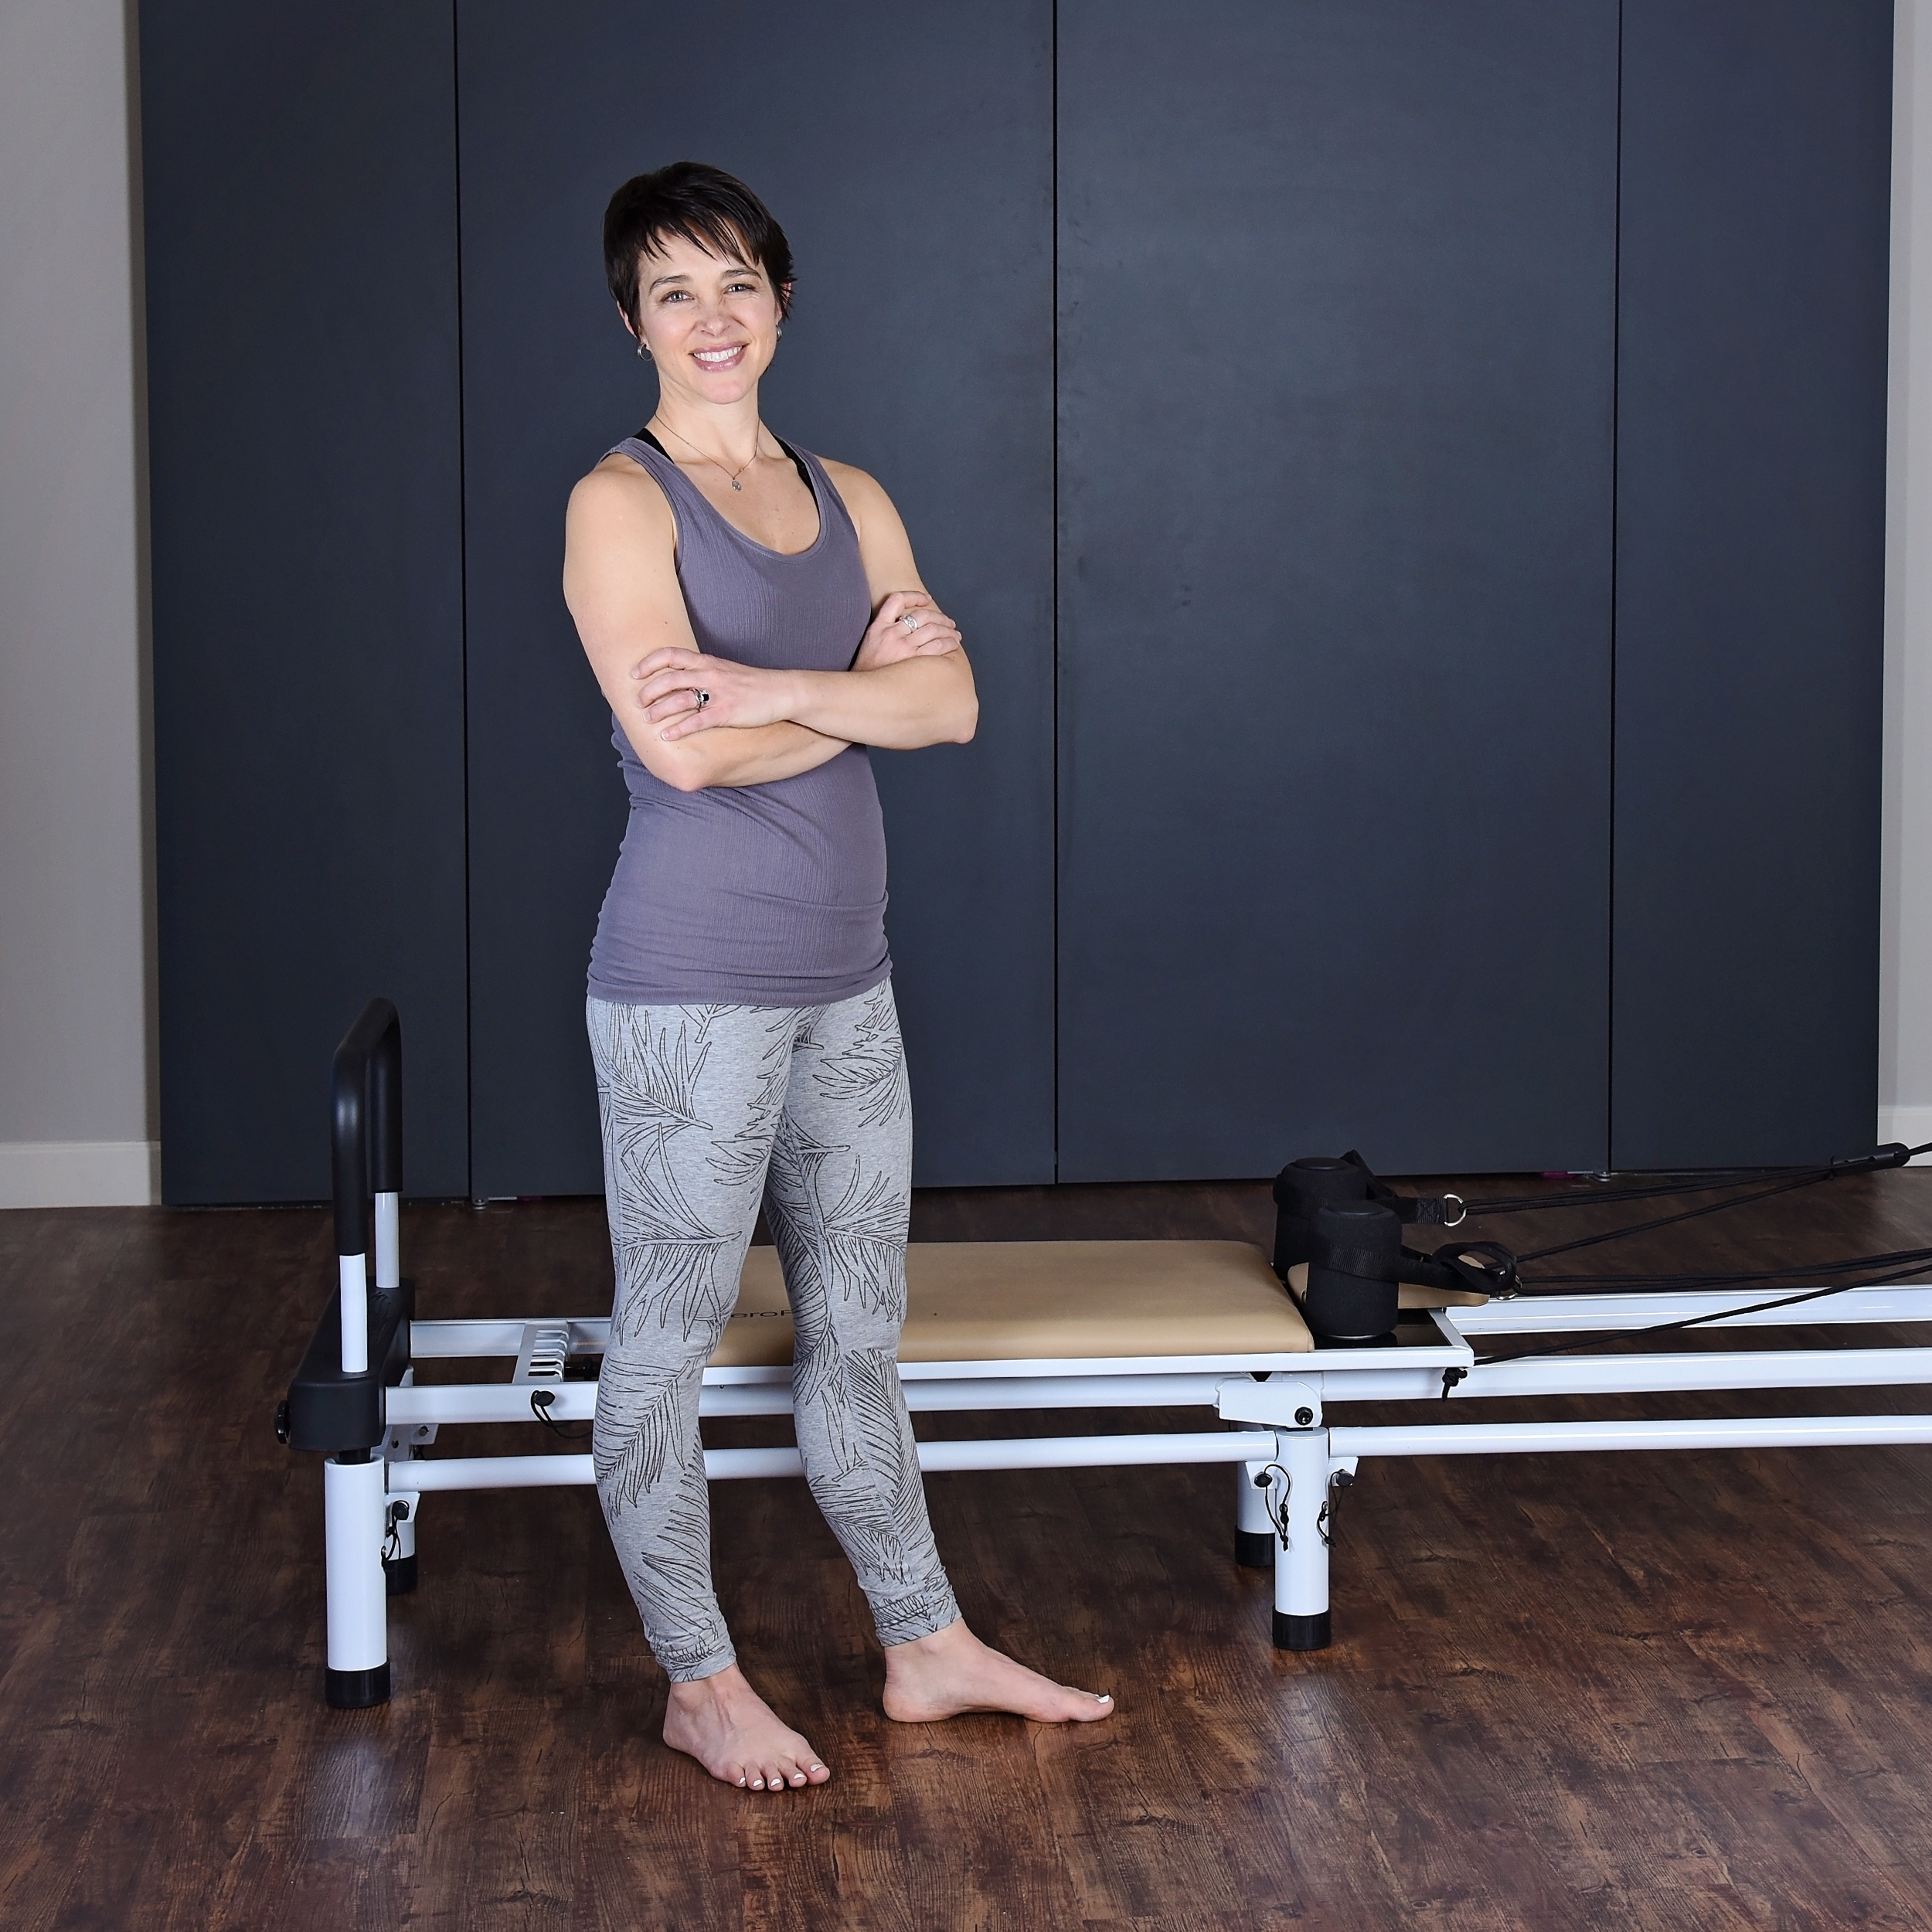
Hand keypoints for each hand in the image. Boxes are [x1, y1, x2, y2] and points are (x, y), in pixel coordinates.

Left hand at [630, 647, 793, 739]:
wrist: (783, 691)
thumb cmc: (754, 683)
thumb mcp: (726, 670)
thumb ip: (703, 672)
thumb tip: (682, 680)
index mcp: (707, 662)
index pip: (670, 654)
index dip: (649, 663)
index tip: (635, 673)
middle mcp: (709, 674)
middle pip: (669, 678)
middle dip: (648, 691)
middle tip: (638, 702)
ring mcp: (718, 693)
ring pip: (679, 700)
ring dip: (659, 710)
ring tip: (647, 719)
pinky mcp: (727, 712)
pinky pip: (697, 721)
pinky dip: (679, 729)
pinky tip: (667, 736)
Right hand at [853, 591, 963, 670]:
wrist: (863, 692)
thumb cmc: (868, 672)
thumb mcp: (869, 645)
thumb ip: (885, 632)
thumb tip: (906, 626)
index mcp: (878, 627)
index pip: (897, 599)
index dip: (914, 596)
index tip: (927, 599)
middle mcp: (890, 633)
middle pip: (922, 615)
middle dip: (940, 617)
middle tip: (949, 623)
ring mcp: (902, 646)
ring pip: (933, 629)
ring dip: (948, 630)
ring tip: (955, 635)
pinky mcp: (912, 660)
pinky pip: (937, 646)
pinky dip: (948, 643)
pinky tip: (953, 645)